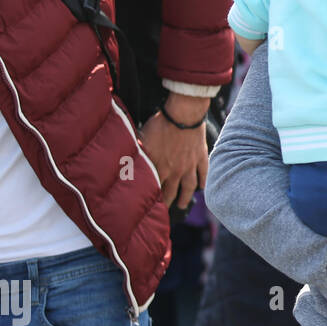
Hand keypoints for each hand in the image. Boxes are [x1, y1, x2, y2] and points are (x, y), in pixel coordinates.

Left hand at [138, 94, 209, 209]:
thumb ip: (135, 154)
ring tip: (182, 204)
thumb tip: (123, 164)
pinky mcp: (201, 157)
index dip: (151, 198)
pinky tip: (203, 188)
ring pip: (189, 186)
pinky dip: (203, 181)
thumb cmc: (160, 125)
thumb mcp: (141, 139)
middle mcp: (176, 171)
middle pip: (172, 191)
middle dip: (167, 202)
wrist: (183, 115)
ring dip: (185, 197)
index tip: (148, 207)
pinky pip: (203, 173)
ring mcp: (190, 165)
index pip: (154, 188)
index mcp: (160, 167)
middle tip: (165, 210)